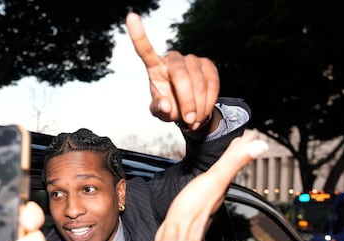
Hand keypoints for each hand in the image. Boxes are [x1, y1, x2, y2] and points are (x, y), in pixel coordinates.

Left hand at [126, 12, 219, 130]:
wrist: (189, 111)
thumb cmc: (169, 108)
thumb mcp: (160, 112)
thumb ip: (159, 109)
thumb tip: (165, 105)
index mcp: (155, 68)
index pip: (145, 50)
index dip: (138, 35)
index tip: (131, 16)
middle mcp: (173, 59)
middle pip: (180, 75)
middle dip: (186, 100)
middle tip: (188, 120)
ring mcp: (191, 59)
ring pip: (199, 81)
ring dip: (199, 105)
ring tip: (194, 120)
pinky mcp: (208, 65)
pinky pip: (212, 82)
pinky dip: (209, 100)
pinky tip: (203, 112)